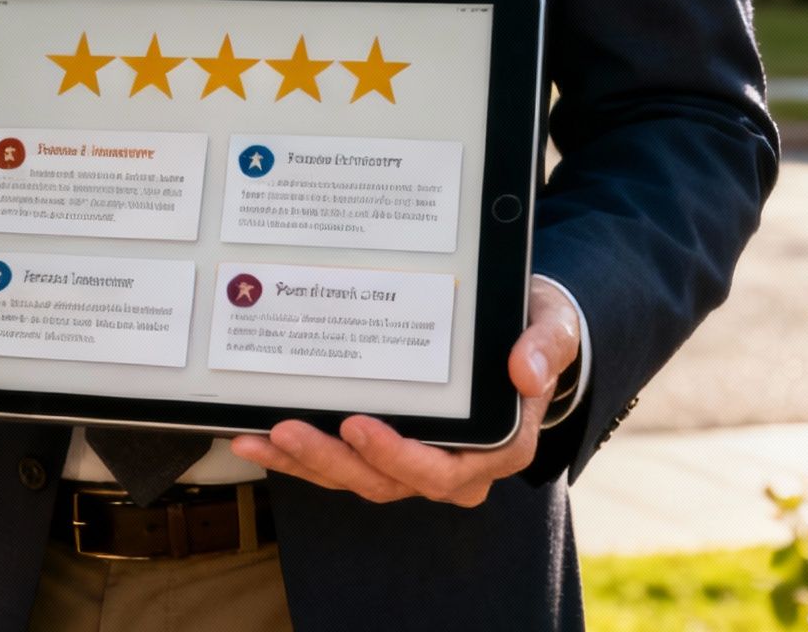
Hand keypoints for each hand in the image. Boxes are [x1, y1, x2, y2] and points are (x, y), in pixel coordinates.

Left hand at [229, 277, 580, 507]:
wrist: (518, 332)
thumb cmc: (532, 331)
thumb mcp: (553, 326)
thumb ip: (545, 345)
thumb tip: (524, 372)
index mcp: (498, 447)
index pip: (444, 470)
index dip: (397, 457)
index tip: (358, 426)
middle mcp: (455, 465)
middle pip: (386, 480)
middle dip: (333, 460)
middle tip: (287, 429)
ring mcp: (414, 460)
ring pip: (354, 476)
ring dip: (304, 461)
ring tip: (258, 437)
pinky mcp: (382, 449)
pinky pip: (338, 461)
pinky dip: (296, 455)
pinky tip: (254, 437)